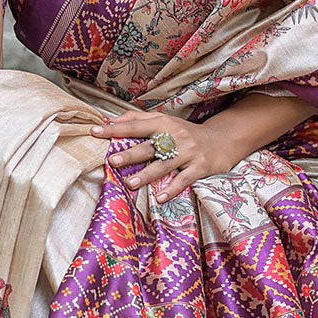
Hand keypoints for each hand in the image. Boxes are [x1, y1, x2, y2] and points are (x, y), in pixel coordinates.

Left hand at [91, 111, 239, 202]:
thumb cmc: (185, 133)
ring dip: (147, 174)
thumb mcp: (164, 121)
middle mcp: (175, 136)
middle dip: (130, 153)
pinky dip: (173, 188)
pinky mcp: (200, 167)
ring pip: (165, 164)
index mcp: (163, 123)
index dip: (115, 129)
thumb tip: (109, 120)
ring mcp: (188, 152)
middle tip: (112, 161)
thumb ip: (138, 120)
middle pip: (149, 145)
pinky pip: (184, 179)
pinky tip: (160, 197)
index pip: (135, 125)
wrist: (222, 140)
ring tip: (131, 183)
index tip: (95, 132)